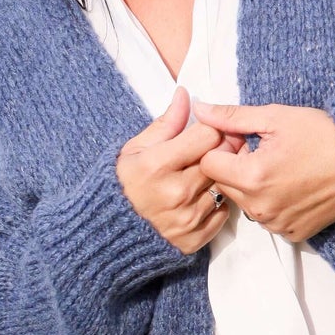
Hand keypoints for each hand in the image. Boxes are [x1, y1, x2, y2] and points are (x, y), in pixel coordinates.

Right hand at [116, 86, 244, 255]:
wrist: (110, 232)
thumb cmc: (122, 183)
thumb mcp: (136, 148)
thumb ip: (166, 123)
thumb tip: (186, 95)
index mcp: (157, 165)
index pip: (208, 135)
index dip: (212, 127)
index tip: (207, 129)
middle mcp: (176, 193)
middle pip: (221, 159)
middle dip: (222, 149)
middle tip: (215, 147)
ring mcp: (187, 218)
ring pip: (225, 185)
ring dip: (220, 177)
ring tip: (203, 173)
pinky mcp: (194, 239)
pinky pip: (223, 213)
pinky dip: (217, 203)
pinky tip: (202, 197)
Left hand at [191, 100, 334, 243]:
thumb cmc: (323, 135)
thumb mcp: (276, 117)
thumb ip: (232, 116)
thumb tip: (199, 110)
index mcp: (251, 177)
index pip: (209, 164)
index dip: (222, 148)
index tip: (244, 140)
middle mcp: (260, 207)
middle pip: (224, 186)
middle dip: (235, 168)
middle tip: (264, 152)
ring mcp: (277, 224)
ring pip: (245, 204)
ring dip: (252, 187)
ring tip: (281, 169)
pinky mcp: (293, 233)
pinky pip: (268, 219)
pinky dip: (273, 204)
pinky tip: (293, 186)